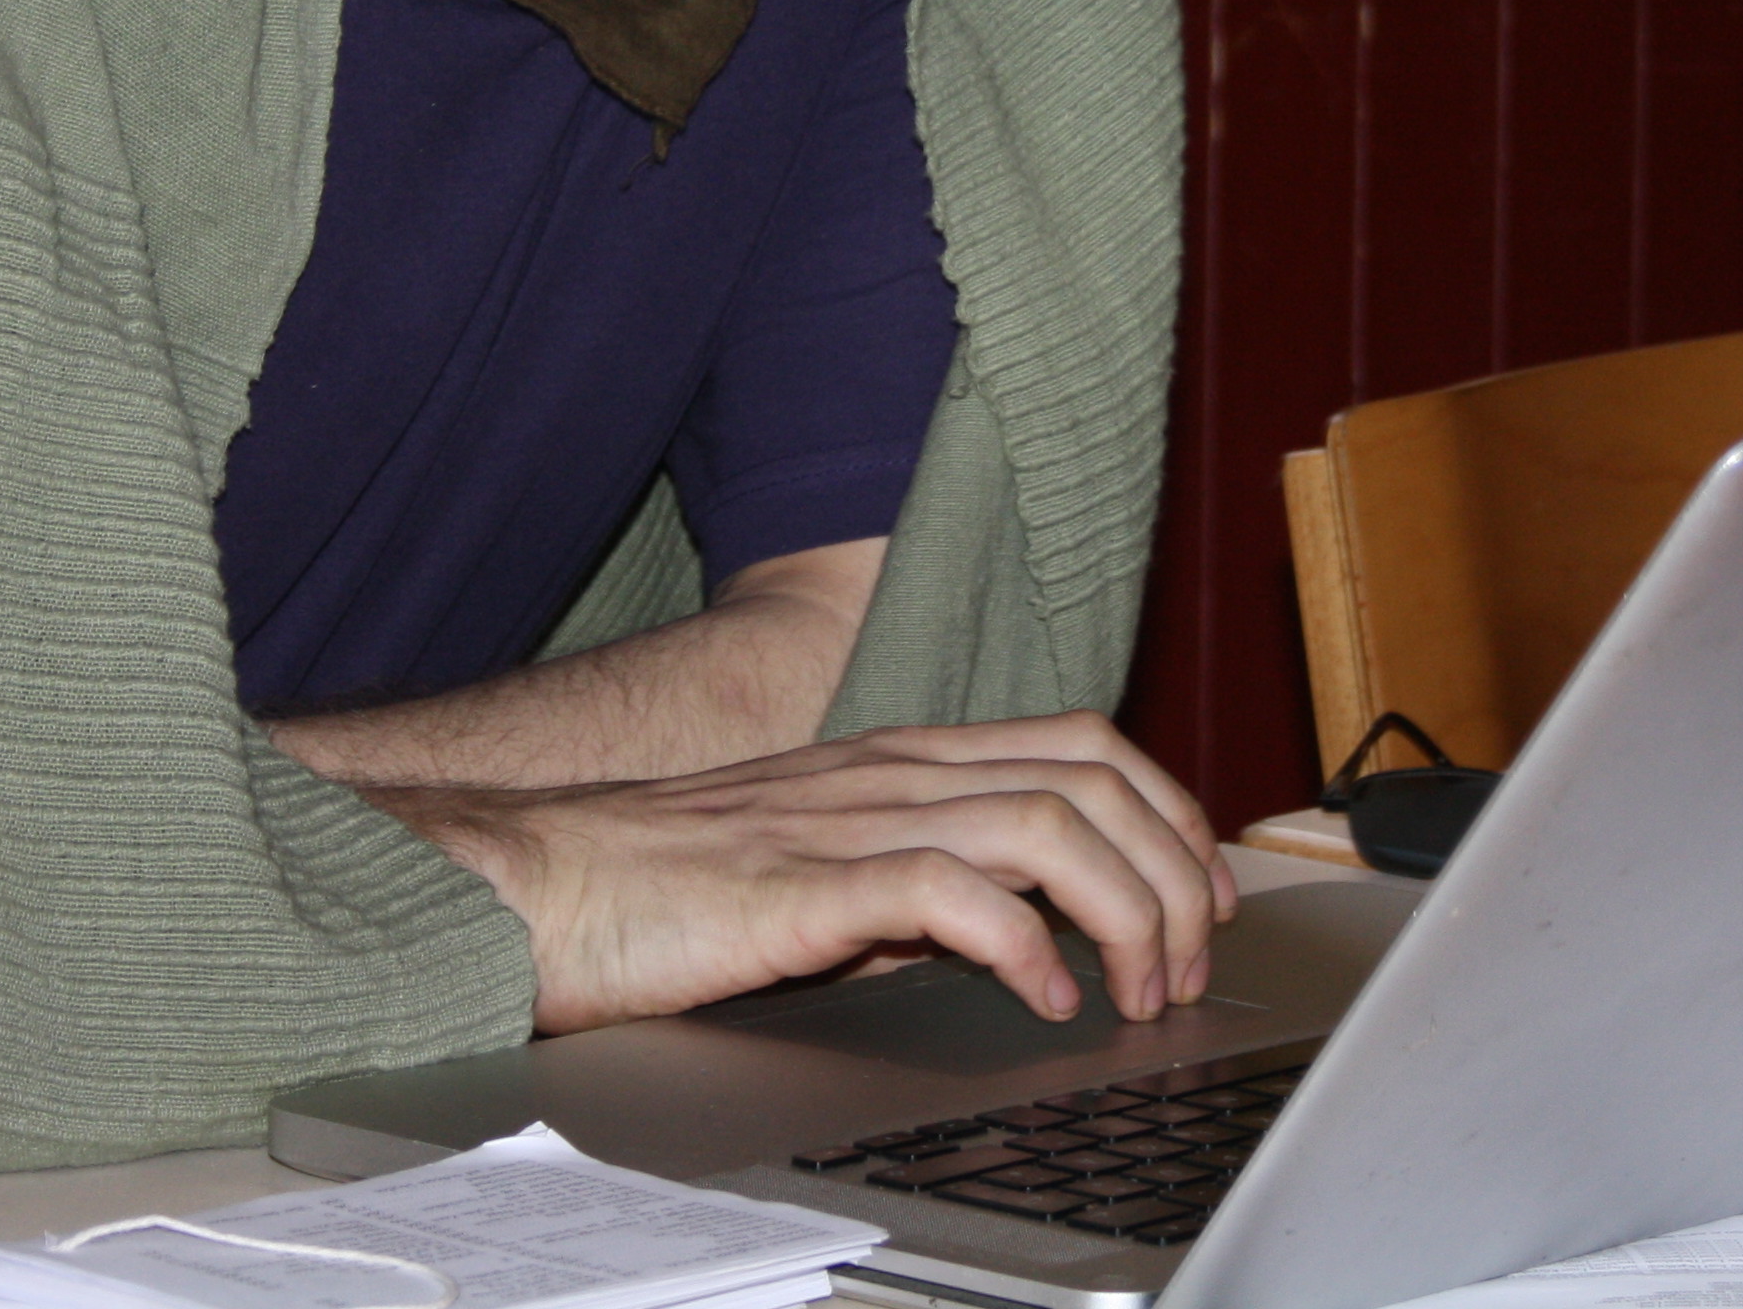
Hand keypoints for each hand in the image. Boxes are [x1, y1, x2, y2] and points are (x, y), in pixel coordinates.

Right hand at [372, 712, 1238, 1033]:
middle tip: (1187, 963)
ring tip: (1136, 992)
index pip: (1081, 744)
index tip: (1204, 894)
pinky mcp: (806, 883)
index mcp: (900, 759)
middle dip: (1172, 871)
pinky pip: (952, 893)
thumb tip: (1011, 935)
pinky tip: (1043, 999)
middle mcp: (891, 771)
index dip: (1169, 811)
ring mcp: (850, 818)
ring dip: (1123, 912)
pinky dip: (1025, 946)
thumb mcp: (821, 872)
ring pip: (1048, 825)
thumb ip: (914, 886)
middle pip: (1092, 777)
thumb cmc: (665, 889)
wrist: (538, 884)